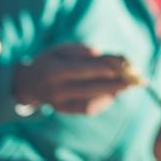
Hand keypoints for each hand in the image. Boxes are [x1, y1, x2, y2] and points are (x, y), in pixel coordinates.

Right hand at [13, 44, 130, 114]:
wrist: (28, 84)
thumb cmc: (48, 61)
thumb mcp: (58, 49)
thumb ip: (78, 50)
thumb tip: (99, 53)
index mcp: (54, 71)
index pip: (80, 71)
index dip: (99, 70)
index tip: (118, 68)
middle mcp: (56, 90)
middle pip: (89, 89)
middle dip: (113, 84)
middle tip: (132, 80)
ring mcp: (60, 104)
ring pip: (90, 102)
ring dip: (111, 94)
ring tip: (127, 86)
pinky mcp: (65, 111)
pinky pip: (87, 109)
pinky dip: (102, 102)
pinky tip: (114, 93)